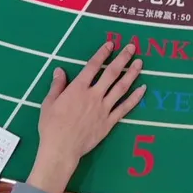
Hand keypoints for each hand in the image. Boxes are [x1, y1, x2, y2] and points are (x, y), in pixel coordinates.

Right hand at [27, 42, 146, 192]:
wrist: (62, 148)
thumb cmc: (51, 126)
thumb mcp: (49, 103)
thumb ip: (57, 85)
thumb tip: (60, 70)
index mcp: (78, 88)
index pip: (93, 66)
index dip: (103, 53)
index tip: (111, 44)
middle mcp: (94, 95)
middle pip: (111, 73)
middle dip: (123, 58)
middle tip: (132, 47)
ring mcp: (104, 108)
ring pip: (121, 88)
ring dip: (132, 74)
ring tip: (140, 63)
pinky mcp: (109, 122)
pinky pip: (125, 108)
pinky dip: (135, 98)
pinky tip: (143, 89)